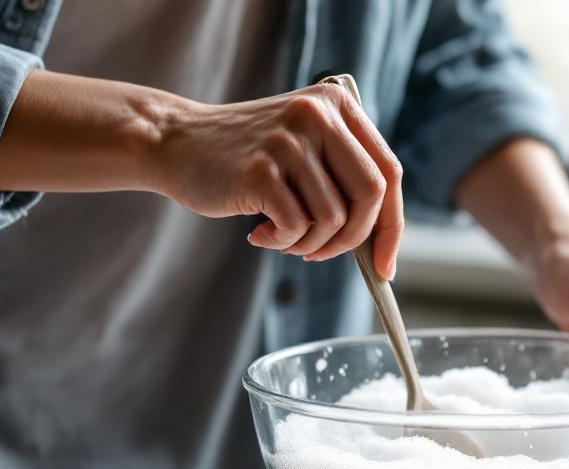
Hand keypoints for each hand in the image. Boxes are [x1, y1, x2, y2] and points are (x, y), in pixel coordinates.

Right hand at [153, 82, 402, 277]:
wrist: (176, 143)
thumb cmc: (247, 158)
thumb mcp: (303, 146)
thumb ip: (342, 174)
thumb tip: (382, 241)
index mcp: (336, 104)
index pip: (389, 171)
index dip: (393, 225)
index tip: (385, 264)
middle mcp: (318, 115)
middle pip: (371, 196)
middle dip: (352, 239)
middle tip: (320, 253)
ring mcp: (288, 142)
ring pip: (333, 219)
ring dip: (308, 244)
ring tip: (280, 236)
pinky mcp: (260, 171)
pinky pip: (296, 227)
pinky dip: (281, 242)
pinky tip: (259, 233)